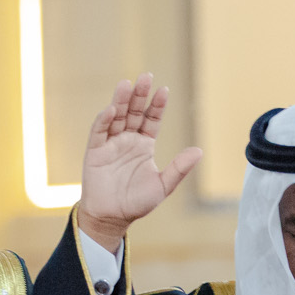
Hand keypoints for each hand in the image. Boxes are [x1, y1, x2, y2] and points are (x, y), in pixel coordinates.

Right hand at [76, 73, 202, 250]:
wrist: (112, 218)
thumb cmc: (136, 202)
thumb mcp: (162, 185)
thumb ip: (179, 168)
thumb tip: (199, 151)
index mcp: (144, 145)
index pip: (151, 119)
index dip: (157, 105)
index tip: (164, 90)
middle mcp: (127, 140)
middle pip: (134, 112)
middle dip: (140, 95)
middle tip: (146, 76)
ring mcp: (110, 144)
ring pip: (117, 117)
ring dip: (121, 100)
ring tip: (127, 84)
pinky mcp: (95, 152)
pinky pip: (99, 132)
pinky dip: (104, 120)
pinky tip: (112, 110)